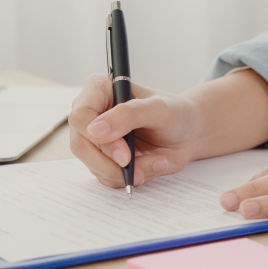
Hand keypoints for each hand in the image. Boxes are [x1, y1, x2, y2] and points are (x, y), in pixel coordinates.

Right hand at [68, 74, 201, 187]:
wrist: (188, 133)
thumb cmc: (175, 113)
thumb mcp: (158, 109)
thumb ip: (128, 115)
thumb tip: (94, 130)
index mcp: (100, 90)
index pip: (80, 116)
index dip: (95, 137)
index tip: (122, 153)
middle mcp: (93, 114)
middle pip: (80, 145)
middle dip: (109, 162)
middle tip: (134, 164)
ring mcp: (97, 140)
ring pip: (94, 165)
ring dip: (126, 171)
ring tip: (156, 160)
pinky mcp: (105, 160)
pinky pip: (108, 178)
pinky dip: (131, 177)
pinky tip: (151, 165)